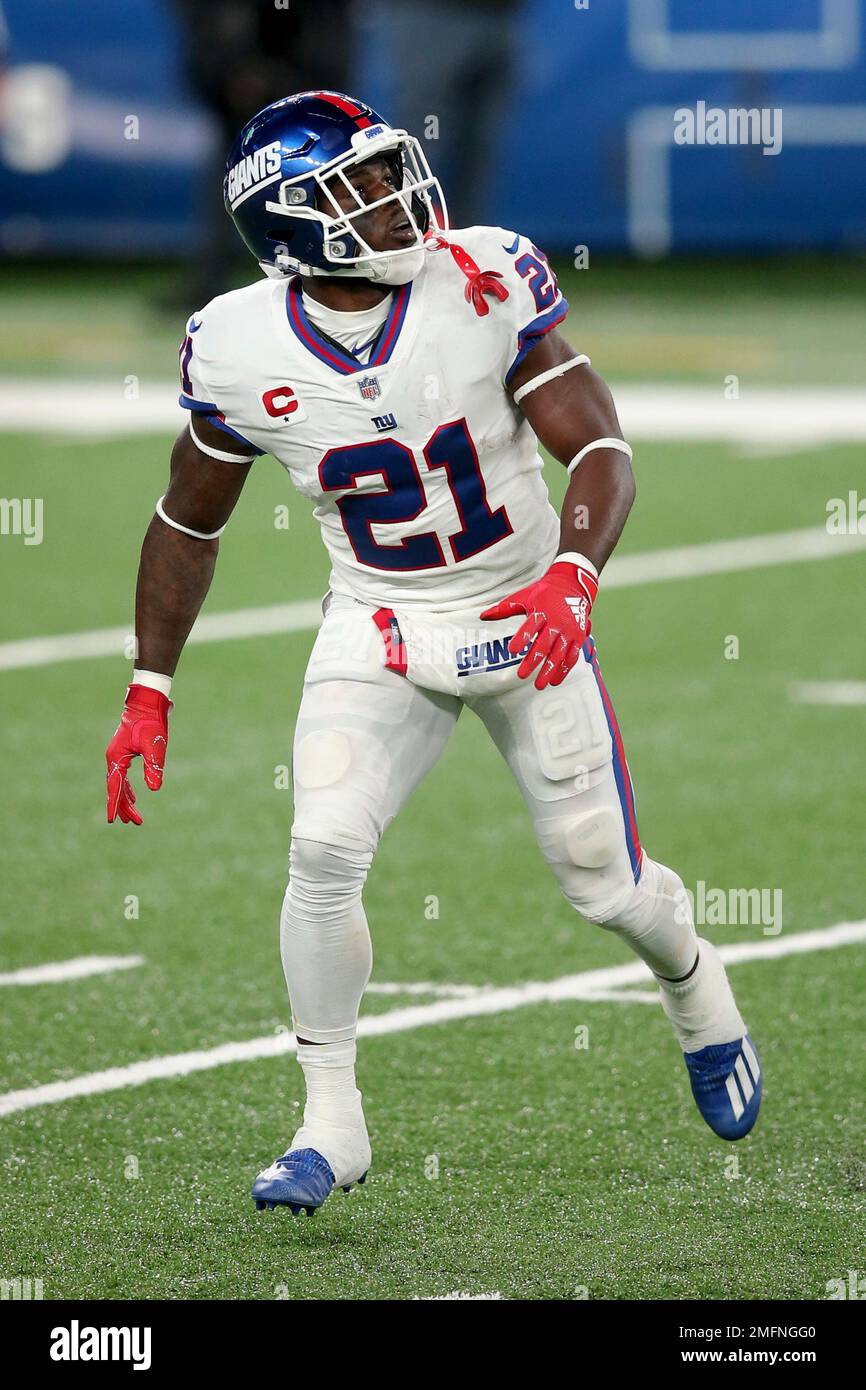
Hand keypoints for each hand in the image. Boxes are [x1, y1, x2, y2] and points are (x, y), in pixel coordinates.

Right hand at [106, 685, 171, 824]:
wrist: (147, 703)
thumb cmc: (151, 722)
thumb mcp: (155, 747)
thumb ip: (153, 767)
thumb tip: (153, 788)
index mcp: (117, 758)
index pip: (114, 787)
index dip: (114, 805)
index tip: (112, 821)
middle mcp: (113, 758)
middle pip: (116, 788)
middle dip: (124, 807)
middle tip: (135, 823)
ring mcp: (117, 755)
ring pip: (119, 783)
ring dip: (125, 800)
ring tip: (133, 816)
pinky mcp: (124, 752)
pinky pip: (122, 776)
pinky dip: (127, 788)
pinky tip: (134, 797)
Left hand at [480, 558, 597, 689]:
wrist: (571, 586)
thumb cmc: (543, 593)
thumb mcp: (524, 597)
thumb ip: (504, 609)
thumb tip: (483, 616)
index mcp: (541, 611)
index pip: (530, 626)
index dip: (522, 638)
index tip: (512, 650)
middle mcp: (556, 622)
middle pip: (544, 644)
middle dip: (533, 661)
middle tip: (521, 676)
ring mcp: (569, 631)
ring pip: (559, 654)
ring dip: (549, 671)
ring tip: (539, 686)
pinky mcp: (578, 637)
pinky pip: (572, 656)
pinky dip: (564, 670)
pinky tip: (555, 682)